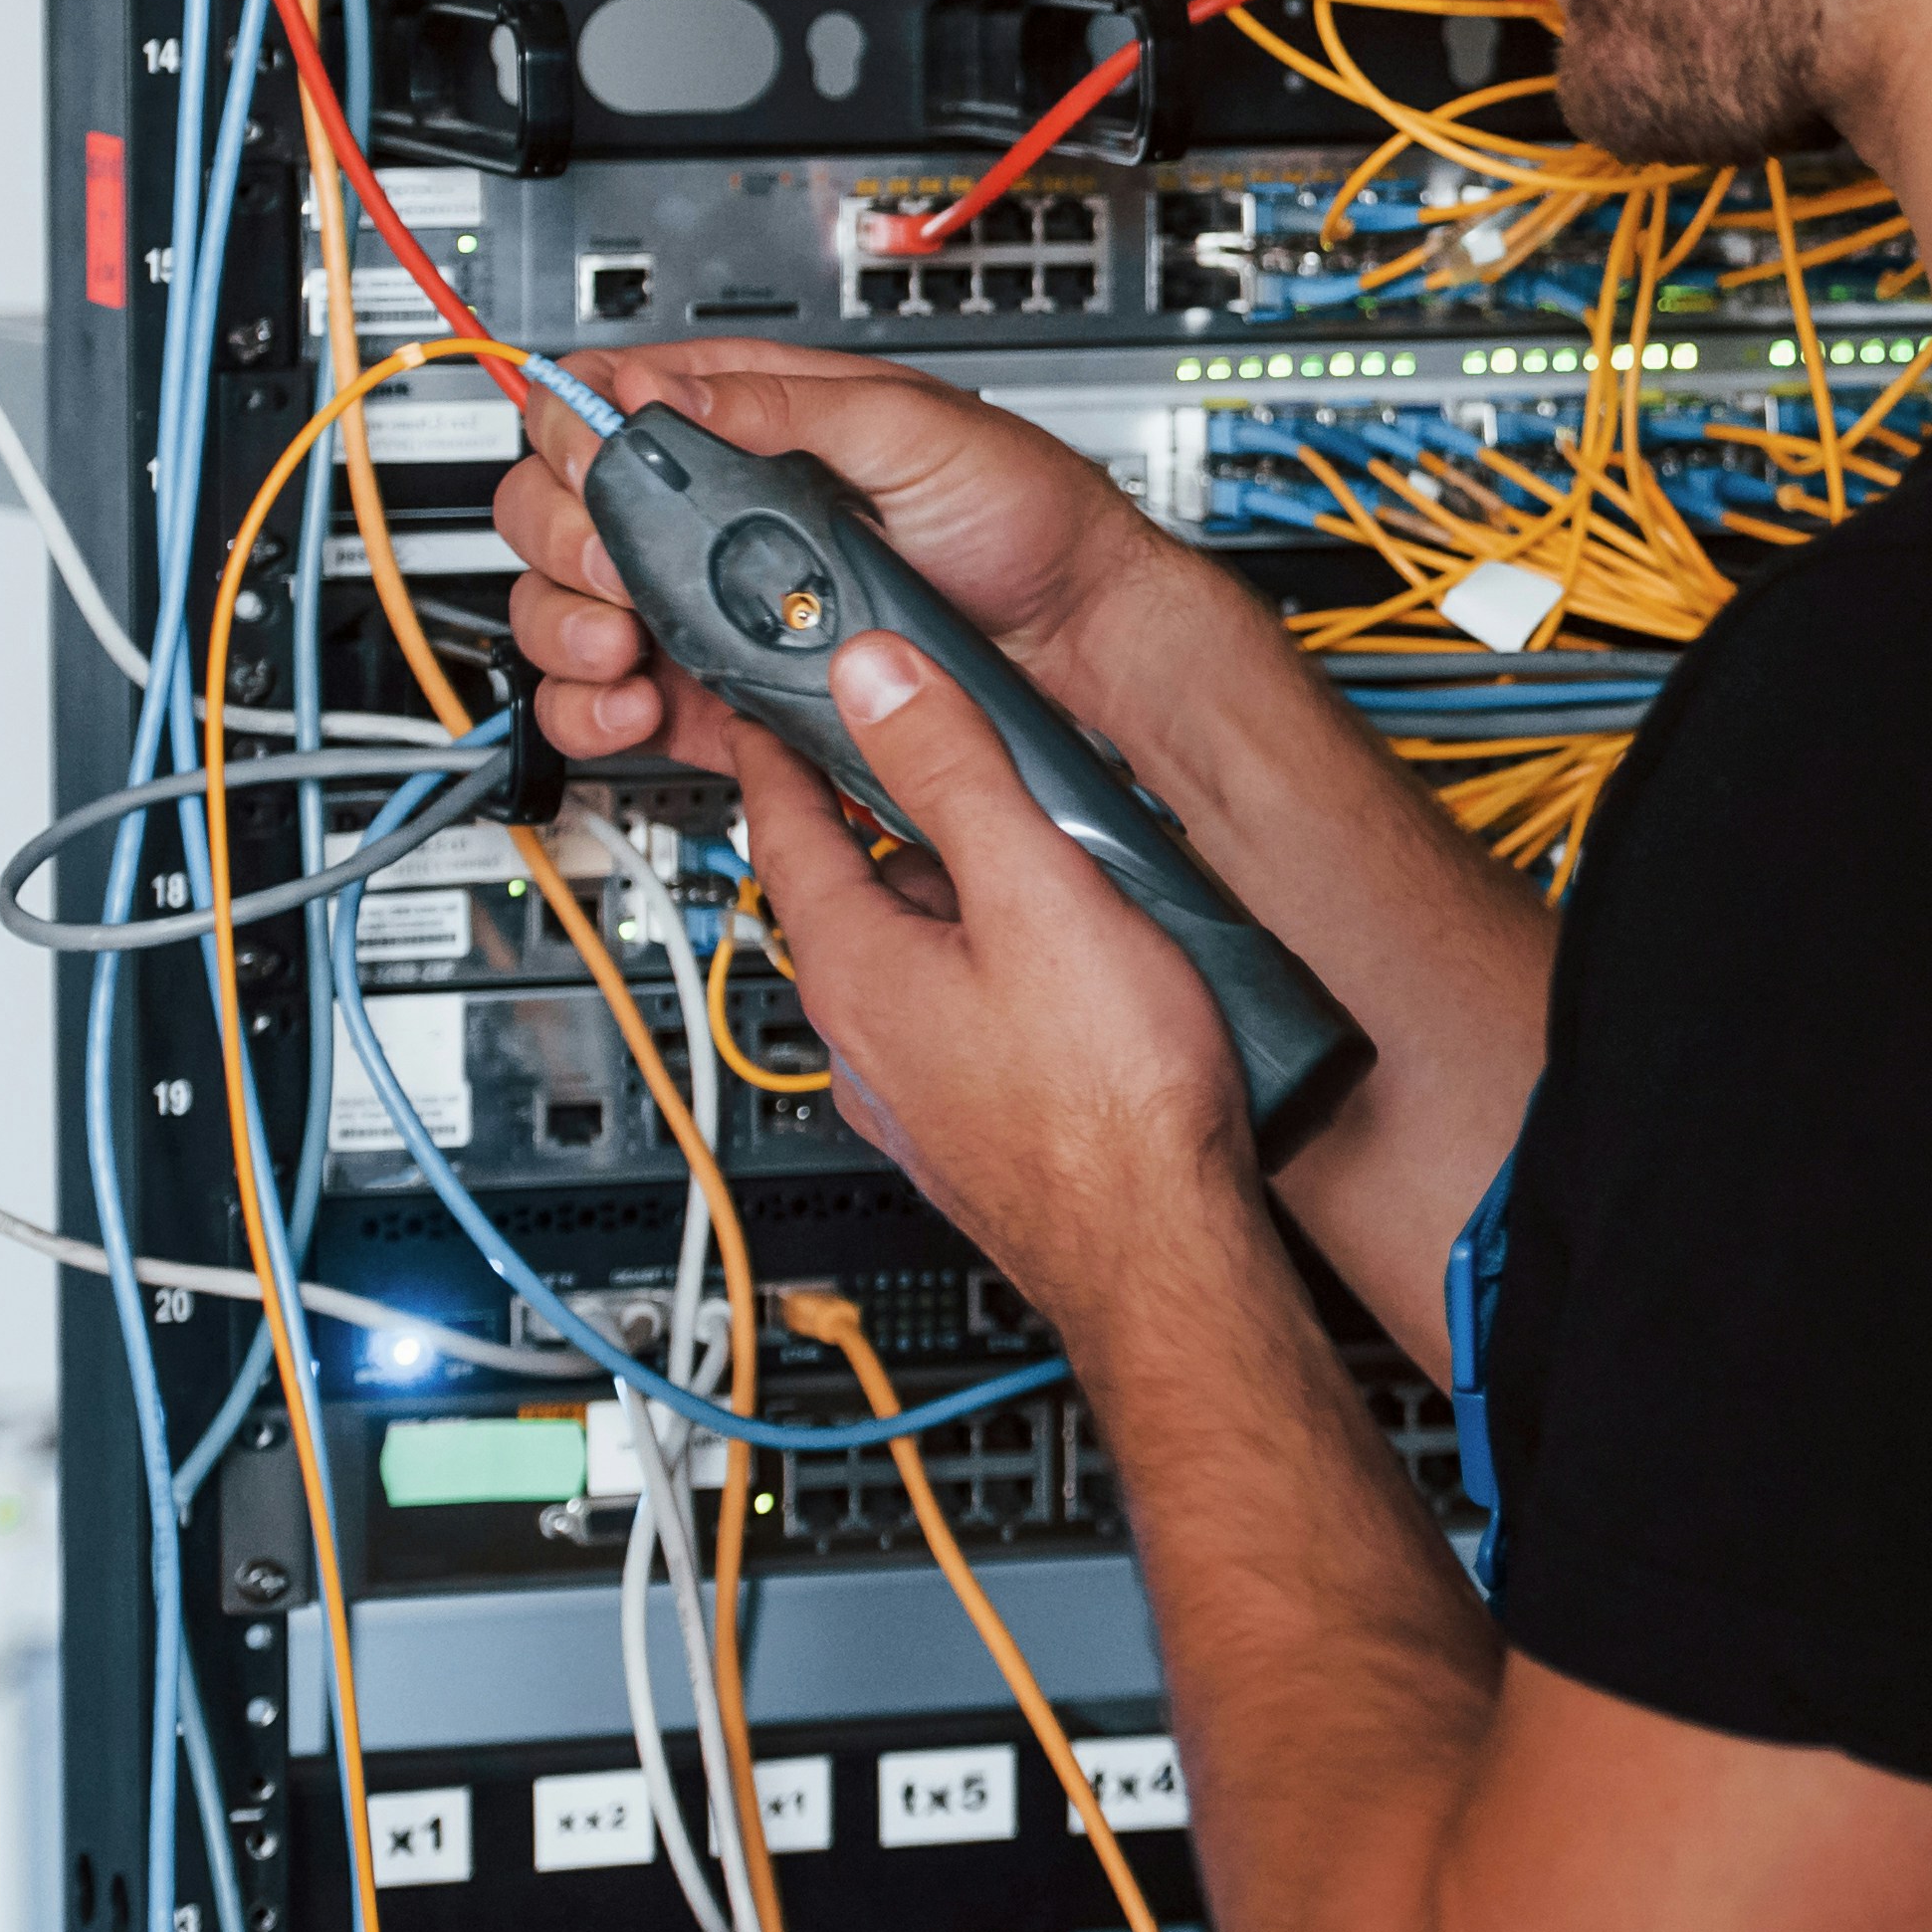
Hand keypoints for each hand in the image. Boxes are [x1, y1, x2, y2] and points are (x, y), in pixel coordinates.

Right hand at [489, 342, 1170, 776]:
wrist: (1074, 634)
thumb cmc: (1023, 513)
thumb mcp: (911, 428)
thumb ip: (784, 405)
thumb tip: (666, 388)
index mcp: (751, 421)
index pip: (605, 406)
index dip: (575, 435)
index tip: (597, 471)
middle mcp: (714, 508)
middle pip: (561, 511)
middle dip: (565, 543)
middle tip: (620, 572)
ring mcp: (711, 599)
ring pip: (569, 608)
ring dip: (567, 630)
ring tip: (622, 646)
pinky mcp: (724, 684)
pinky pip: (616, 702)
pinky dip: (596, 711)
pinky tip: (637, 705)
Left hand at [736, 629, 1257, 1313]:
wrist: (1164, 1253)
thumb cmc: (1110, 1100)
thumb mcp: (1035, 892)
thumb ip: (953, 772)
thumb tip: (874, 678)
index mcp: (855, 969)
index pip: (781, 828)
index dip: (777, 749)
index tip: (767, 700)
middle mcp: (862, 1038)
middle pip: (849, 893)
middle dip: (884, 821)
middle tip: (932, 755)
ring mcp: (913, 1094)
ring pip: (910, 961)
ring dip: (949, 902)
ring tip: (1033, 861)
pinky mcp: (971, 1131)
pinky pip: (955, 1018)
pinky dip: (985, 970)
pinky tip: (1063, 972)